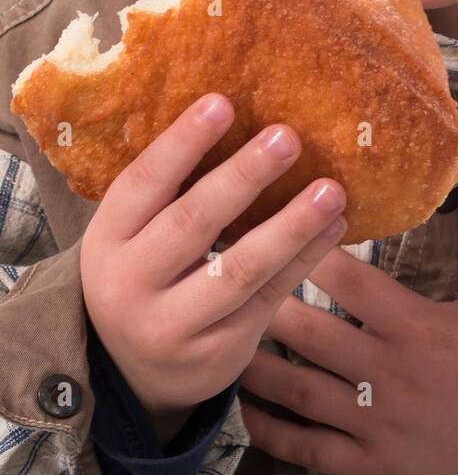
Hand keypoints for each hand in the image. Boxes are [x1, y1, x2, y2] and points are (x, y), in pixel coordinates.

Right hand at [80, 93, 350, 444]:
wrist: (134, 372)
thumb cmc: (146, 274)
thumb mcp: (133, 235)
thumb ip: (171, 190)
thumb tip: (234, 113)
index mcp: (107, 240)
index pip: (143, 183)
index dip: (182, 142)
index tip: (222, 102)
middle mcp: (131, 284)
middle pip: (193, 223)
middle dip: (244, 177)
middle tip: (288, 137)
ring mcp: (174, 325)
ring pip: (241, 269)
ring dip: (292, 225)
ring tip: (331, 189)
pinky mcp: (219, 353)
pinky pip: (270, 299)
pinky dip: (306, 260)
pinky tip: (334, 226)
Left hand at [238, 180, 457, 474]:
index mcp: (418, 328)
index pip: (351, 283)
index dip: (309, 250)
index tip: (273, 222)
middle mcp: (387, 373)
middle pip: (310, 333)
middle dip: (263, 300)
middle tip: (220, 273)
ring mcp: (374, 423)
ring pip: (299, 390)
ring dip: (253, 362)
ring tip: (215, 331)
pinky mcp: (369, 464)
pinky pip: (308, 448)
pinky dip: (269, 432)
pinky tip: (239, 409)